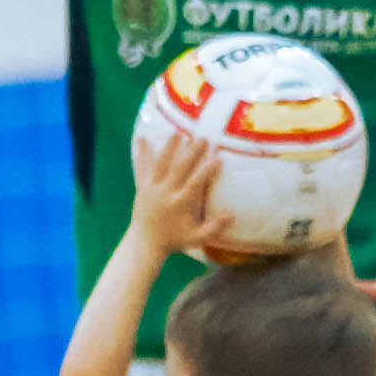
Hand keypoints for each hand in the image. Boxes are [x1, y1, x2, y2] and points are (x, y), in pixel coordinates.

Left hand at [129, 132, 227, 259]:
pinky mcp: (142, 187)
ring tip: (178, 131)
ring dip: (170, 147)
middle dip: (192, 152)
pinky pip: (142, 168)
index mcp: (180, 203)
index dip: (207, 170)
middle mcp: (166, 193)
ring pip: (161, 164)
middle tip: (203, 137)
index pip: (196, 183)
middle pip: (180, 168)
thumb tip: (232, 215)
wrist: (145, 243)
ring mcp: (152, 188)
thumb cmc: (174, 240)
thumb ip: (214, 227)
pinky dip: (142, 153)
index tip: (219, 157)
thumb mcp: (196, 238)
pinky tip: (142, 137)